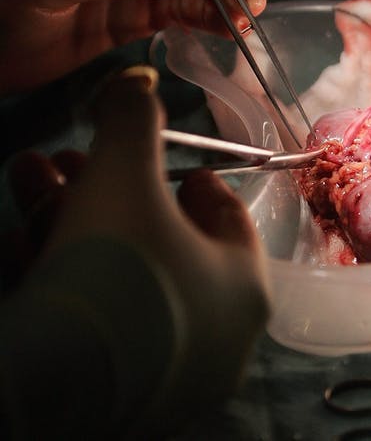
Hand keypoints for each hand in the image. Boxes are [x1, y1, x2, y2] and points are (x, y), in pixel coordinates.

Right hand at [2, 66, 268, 431]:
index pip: (228, 222)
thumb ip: (135, 124)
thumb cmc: (119, 263)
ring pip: (120, 278)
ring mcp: (169, 370)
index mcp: (244, 286)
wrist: (59, 378)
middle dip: (109, 191)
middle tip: (71, 161)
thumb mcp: (125, 177)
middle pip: (161, 244)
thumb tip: (136, 79)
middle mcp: (218, 334)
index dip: (195, 183)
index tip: (168, 166)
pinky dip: (61, 275)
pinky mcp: (116, 395)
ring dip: (72, 222)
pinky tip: (21, 242)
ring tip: (31, 180)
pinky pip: (96, 320)